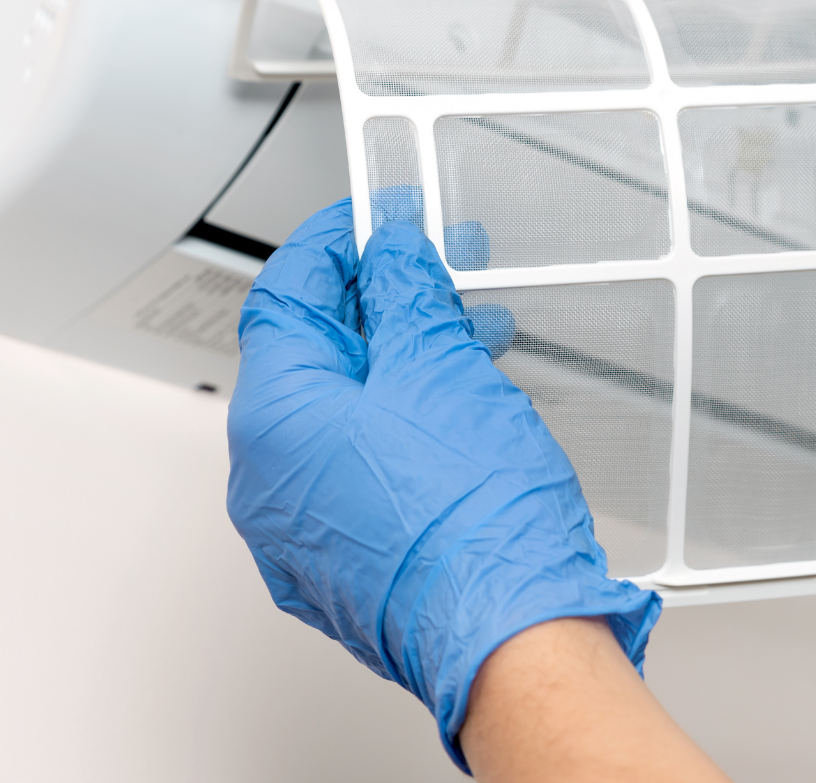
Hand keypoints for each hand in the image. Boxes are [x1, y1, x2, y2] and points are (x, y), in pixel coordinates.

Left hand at [226, 198, 659, 771]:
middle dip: (379, 307)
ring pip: (343, 420)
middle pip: (312, 360)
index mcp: (273, 420)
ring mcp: (304, 532)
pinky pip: (362, 474)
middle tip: (433, 272)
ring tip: (468, 340)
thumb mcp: (442, 367)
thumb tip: (390, 256)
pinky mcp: (349, 564)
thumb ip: (407, 296)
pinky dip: (403, 428)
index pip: (284, 298)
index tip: (374, 222)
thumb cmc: (473, 518)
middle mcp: (269, 482)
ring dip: (401, 367)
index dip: (334, 247)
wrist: (511, 628)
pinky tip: (459, 412)